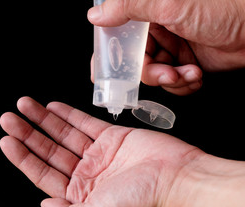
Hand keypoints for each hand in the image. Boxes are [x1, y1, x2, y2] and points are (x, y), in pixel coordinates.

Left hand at [0, 97, 203, 206]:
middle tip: (8, 117)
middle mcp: (87, 175)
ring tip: (24, 105)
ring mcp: (99, 154)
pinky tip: (51, 106)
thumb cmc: (141, 203)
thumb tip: (43, 205)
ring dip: (43, 119)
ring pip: (63, 134)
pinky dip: (67, 114)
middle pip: (49, 151)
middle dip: (28, 133)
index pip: (42, 174)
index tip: (7, 140)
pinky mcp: (112, 137)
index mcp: (80, 196)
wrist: (179, 180)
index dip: (23, 157)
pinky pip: (84, 123)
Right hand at [88, 0, 244, 94]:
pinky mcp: (184, 62)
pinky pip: (170, 82)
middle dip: (148, 73)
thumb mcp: (169, 3)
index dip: (110, 53)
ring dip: (169, 80)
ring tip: (187, 73)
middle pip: (134, 60)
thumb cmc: (223, 7)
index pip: (117, 32)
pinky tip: (195, 75)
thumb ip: (128, 7)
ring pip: (152, 74)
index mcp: (148, 8)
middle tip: (163, 74)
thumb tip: (95, 16)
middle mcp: (157, 27)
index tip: (105, 72)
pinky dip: (181, 84)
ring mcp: (171, 46)